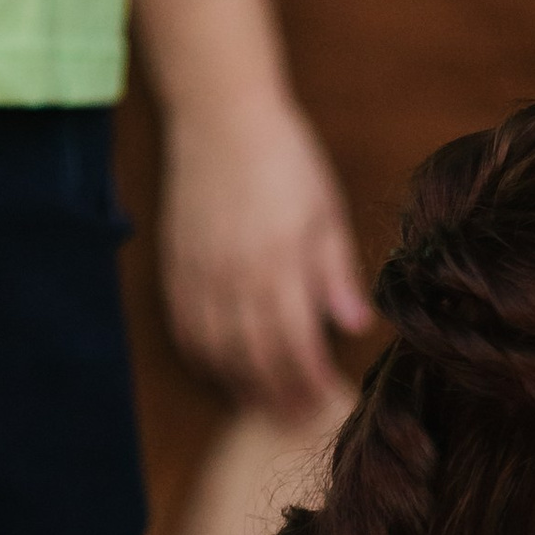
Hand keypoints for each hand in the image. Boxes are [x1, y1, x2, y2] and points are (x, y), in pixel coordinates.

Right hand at [159, 88, 370, 420]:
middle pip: (254, 357)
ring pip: (215, 349)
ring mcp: (200, 271)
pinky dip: (202, 357)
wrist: (220, 114)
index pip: (295, 343)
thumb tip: (358, 327)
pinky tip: (219, 370)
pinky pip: (185, 326)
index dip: (310, 380)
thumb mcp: (326, 212)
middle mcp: (234, 275)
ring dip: (239, 384)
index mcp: (279, 262)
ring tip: (262, 406)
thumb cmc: (285, 158)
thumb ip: (337, 274)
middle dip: (277, 395)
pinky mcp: (176, 264)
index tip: (327, 402)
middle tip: (296, 420)